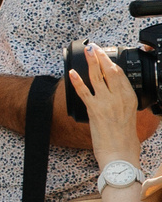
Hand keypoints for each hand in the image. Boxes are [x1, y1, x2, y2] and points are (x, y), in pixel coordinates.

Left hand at [70, 44, 141, 163]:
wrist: (120, 153)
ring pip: (97, 77)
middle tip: (94, 47)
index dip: (111, 62)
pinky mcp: (94, 110)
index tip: (105, 54)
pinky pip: (83, 92)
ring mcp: (107, 103)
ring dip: (90, 63)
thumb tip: (115, 94)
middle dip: (101, 57)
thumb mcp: (130, 115)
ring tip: (86, 52)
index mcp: (130, 98)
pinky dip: (76, 81)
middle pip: (110, 72)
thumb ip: (123, 102)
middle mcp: (120, 98)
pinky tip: (72, 73)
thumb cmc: (125, 138)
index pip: (121, 75)